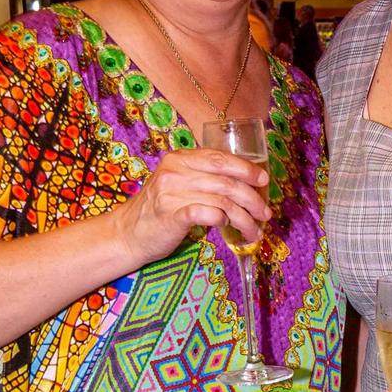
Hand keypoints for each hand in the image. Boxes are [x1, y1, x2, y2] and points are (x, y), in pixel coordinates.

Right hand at [111, 148, 270, 266]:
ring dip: (244, 218)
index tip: (264, 180)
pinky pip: (207, 214)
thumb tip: (244, 182)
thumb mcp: (178, 183)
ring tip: (254, 230)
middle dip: (252, 199)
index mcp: (180, 159)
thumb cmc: (159, 209)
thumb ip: (203, 177)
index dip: (246, 168)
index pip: (220, 158)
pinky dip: (223, 221)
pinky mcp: (171, 216)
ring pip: (222, 202)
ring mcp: (171, 193)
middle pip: (226, 182)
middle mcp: (175, 172)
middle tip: (265, 213)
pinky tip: (229, 229)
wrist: (127, 233)